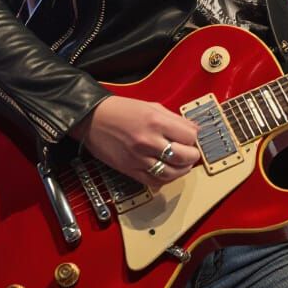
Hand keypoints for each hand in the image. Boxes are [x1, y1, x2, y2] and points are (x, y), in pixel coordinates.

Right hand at [73, 95, 200, 187]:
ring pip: (171, 173)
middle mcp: (148, 141)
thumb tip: (195, 129)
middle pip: (184, 156)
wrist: (92, 119)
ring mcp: (139, 157)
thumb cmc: (120, 110)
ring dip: (182, 170)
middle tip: (191, 153)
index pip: (189, 136)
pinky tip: (168, 172)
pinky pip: (154, 181)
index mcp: (155, 121)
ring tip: (182, 164)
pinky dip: (165, 180)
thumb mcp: (152, 106)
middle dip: (192, 156)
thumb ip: (175, 118)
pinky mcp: (130, 169)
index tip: (190, 138)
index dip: (193, 138)